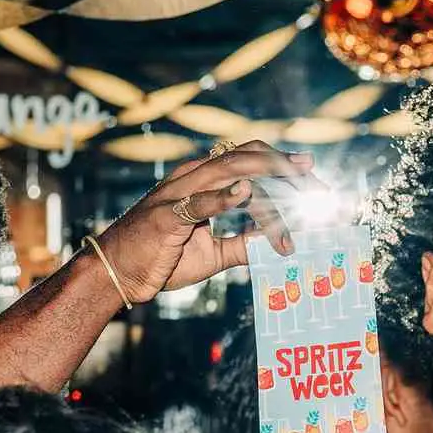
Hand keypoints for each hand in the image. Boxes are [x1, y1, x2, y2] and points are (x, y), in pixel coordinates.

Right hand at [96, 140, 311, 303]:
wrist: (117, 274)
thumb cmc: (159, 260)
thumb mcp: (211, 254)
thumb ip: (241, 245)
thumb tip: (273, 245)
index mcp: (202, 181)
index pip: (248, 160)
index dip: (281, 163)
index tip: (310, 175)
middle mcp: (192, 178)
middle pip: (246, 158)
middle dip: (284, 167)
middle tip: (315, 182)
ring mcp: (177, 194)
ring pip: (229, 172)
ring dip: (266, 180)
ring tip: (296, 186)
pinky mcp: (165, 216)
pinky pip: (197, 202)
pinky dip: (223, 196)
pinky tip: (246, 193)